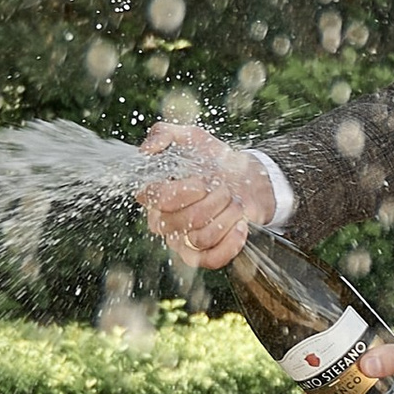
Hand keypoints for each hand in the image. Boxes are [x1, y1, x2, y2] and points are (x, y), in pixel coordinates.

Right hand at [137, 123, 276, 270]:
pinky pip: (210, 260)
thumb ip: (163, 134)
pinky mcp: (202, 256)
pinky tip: (240, 226)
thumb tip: (146, 150)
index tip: (202, 180)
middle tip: (224, 188)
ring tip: (234, 203)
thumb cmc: (215, 160)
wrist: (246, 180)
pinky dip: (230, 243)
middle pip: (184, 220)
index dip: (183, 191)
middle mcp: (163, 221)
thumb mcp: (191, 138)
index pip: (157, 199)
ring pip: (200, 238)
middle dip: (214, 200)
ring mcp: (181, 241)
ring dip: (227, 216)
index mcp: (154, 195)